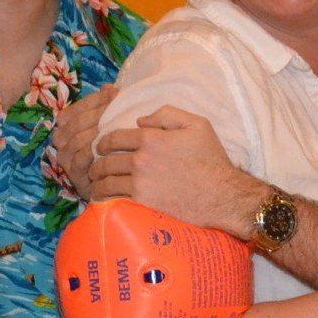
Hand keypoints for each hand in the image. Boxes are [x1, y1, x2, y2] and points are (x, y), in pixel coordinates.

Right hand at [50, 85, 116, 199]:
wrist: (110, 181)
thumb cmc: (110, 148)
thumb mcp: (109, 124)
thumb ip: (107, 106)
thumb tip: (110, 88)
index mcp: (66, 123)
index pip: (78, 107)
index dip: (97, 100)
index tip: (116, 94)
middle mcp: (61, 138)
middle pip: (78, 122)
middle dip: (100, 114)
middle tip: (121, 110)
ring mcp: (65, 156)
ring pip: (78, 139)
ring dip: (98, 133)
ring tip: (117, 129)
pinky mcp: (73, 173)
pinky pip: (80, 158)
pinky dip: (94, 152)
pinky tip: (109, 148)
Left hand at [91, 106, 266, 236]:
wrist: (222, 195)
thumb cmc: (211, 159)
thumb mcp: (197, 124)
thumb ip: (167, 114)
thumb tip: (140, 120)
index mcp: (151, 138)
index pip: (114, 137)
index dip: (103, 142)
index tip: (101, 147)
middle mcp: (141, 160)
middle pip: (105, 160)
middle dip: (97, 163)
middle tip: (95, 167)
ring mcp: (140, 183)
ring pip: (106, 181)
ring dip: (97, 181)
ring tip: (96, 183)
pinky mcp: (142, 203)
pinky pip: (113, 199)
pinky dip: (104, 198)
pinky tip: (103, 199)